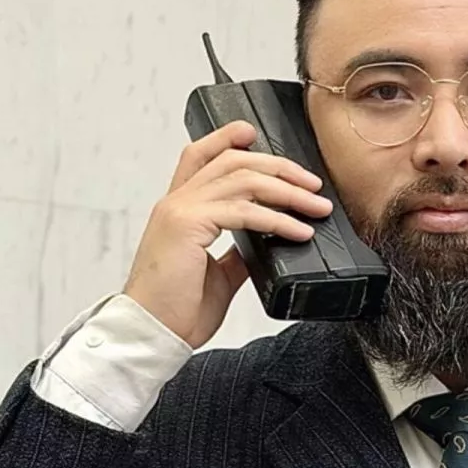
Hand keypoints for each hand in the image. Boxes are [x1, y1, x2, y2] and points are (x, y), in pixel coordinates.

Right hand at [122, 120, 333, 348]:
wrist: (151, 333)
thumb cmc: (176, 311)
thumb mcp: (217, 276)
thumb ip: (238, 253)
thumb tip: (265, 242)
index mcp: (178, 210)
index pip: (200, 156)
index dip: (227, 139)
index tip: (255, 133)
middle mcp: (177, 202)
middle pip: (232, 161)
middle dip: (279, 167)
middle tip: (312, 184)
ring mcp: (180, 210)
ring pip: (243, 179)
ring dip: (287, 190)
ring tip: (316, 206)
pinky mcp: (188, 225)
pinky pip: (244, 212)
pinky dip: (278, 219)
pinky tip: (299, 230)